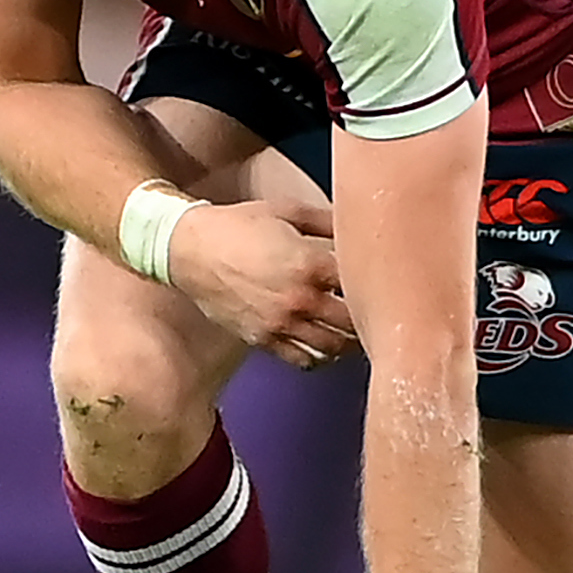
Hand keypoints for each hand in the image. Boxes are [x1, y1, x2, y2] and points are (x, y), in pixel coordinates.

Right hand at [165, 197, 358, 369]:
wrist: (190, 250)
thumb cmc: (237, 226)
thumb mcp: (286, 211)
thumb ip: (326, 221)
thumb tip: (356, 223)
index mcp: (310, 263)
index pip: (361, 283)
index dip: (376, 280)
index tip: (382, 278)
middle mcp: (300, 299)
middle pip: (353, 322)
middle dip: (368, 316)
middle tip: (375, 309)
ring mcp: (281, 324)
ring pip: (333, 348)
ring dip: (349, 342)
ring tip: (354, 331)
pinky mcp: (264, 340)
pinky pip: (303, 360)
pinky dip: (320, 357)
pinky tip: (325, 345)